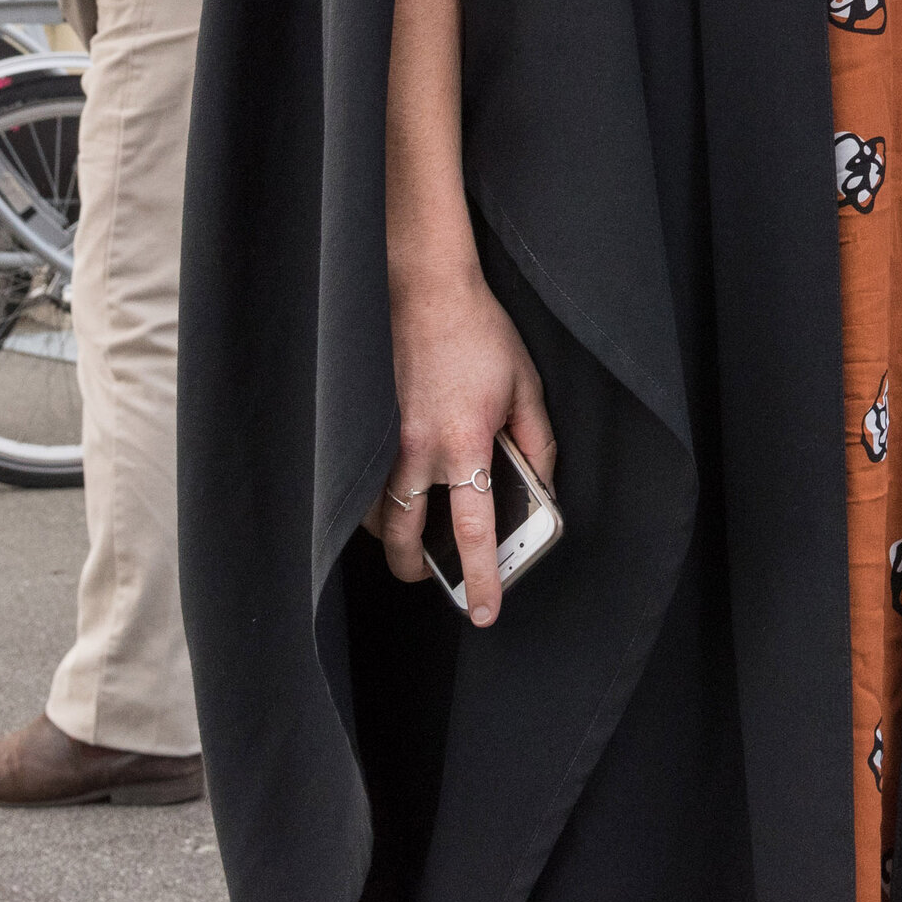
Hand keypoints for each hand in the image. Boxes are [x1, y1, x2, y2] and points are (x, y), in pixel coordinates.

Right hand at [373, 263, 556, 624]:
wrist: (423, 289)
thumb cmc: (479, 335)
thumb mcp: (526, 388)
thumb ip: (538, 446)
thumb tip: (541, 492)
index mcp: (466, 442)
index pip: (474, 531)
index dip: (481, 578)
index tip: (486, 612)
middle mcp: (416, 450)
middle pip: (407, 541)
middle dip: (418, 572)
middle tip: (432, 576)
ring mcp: (380, 440)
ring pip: (376, 517)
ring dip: (394, 535)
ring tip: (414, 535)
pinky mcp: (360, 427)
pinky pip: (361, 484)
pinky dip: (373, 502)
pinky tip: (392, 497)